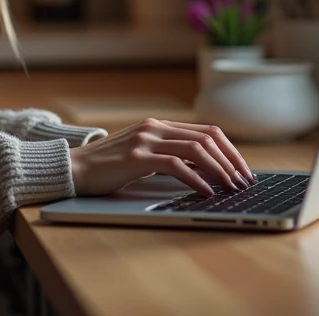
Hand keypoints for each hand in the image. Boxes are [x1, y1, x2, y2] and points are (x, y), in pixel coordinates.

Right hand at [68, 118, 255, 197]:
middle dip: (231, 160)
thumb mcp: (144, 156)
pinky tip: (206, 192)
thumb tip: (206, 170)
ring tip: (231, 187)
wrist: (74, 169)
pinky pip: (176, 165)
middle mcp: (155, 127)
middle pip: (207, 137)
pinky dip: (196, 179)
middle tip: (244, 181)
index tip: (242, 170)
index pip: (206, 131)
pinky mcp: (136, 157)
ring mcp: (145, 140)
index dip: (230, 150)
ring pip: (196, 149)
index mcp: (159, 125)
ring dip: (219, 170)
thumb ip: (171, 156)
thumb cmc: (109, 168)